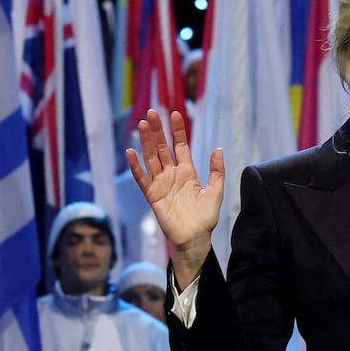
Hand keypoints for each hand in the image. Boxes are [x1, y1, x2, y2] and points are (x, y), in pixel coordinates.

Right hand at [127, 109, 224, 286]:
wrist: (194, 238)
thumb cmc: (205, 218)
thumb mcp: (215, 192)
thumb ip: (217, 171)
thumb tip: (218, 149)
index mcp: (187, 172)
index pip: (180, 146)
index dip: (178, 131)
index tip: (175, 114)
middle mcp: (172, 175)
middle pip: (162, 148)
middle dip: (158, 131)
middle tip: (152, 112)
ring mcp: (161, 184)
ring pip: (151, 158)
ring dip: (146, 142)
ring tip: (143, 125)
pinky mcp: (152, 195)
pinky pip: (142, 178)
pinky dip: (135, 166)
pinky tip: (131, 152)